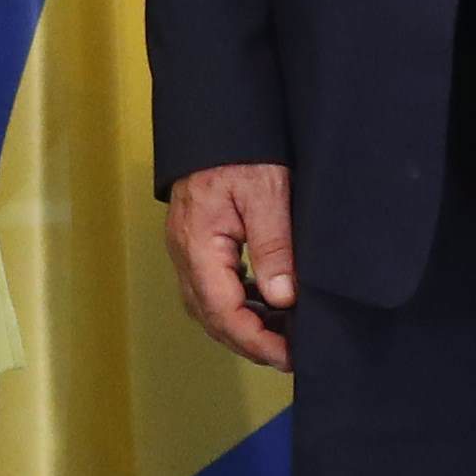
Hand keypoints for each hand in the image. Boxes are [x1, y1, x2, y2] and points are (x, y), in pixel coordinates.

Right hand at [164, 163, 297, 370]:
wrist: (215, 121)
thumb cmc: (240, 150)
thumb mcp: (267, 194)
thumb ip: (273, 247)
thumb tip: (282, 299)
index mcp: (198, 245)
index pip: (223, 312)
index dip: (256, 341)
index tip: (289, 354)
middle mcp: (185, 254)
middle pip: (211, 318)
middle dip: (250, 343)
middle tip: (290, 355)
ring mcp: (186, 250)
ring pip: (208, 307)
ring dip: (243, 327)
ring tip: (282, 335)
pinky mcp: (196, 243)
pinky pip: (211, 288)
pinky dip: (237, 305)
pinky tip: (264, 304)